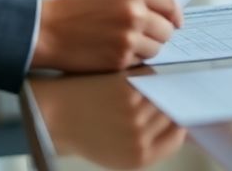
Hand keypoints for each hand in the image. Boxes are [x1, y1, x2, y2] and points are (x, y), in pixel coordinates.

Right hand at [32, 0, 181, 71]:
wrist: (47, 30)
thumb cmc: (74, 9)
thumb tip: (163, 10)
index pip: (171, 3)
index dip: (175, 15)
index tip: (175, 22)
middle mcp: (134, 12)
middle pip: (167, 30)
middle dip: (158, 34)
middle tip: (141, 34)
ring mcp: (128, 37)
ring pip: (157, 48)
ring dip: (145, 49)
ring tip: (122, 42)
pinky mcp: (120, 59)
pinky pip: (140, 62)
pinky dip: (130, 60)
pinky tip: (112, 51)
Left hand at [33, 71, 186, 167]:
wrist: (54, 117)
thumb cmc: (85, 133)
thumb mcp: (119, 152)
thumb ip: (147, 142)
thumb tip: (176, 123)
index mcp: (141, 157)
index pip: (177, 136)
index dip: (176, 121)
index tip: (172, 110)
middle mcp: (140, 138)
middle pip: (171, 112)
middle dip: (164, 100)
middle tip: (155, 92)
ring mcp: (134, 113)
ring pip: (161, 93)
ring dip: (154, 85)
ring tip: (137, 85)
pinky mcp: (125, 90)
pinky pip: (148, 77)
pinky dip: (141, 74)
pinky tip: (127, 77)